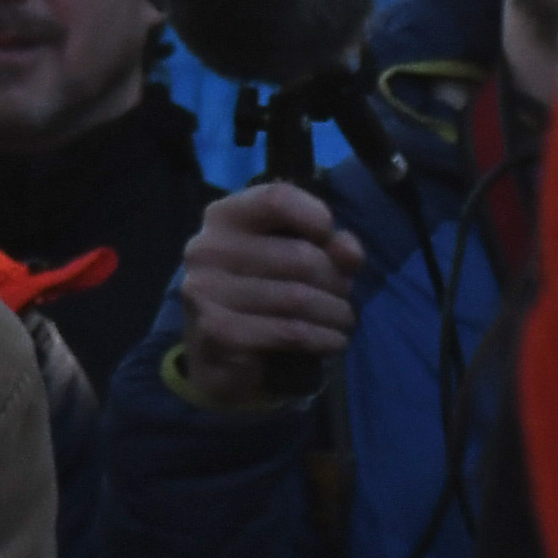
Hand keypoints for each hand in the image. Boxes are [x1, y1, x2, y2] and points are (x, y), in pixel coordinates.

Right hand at [169, 181, 364, 392]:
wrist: (217, 358)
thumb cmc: (258, 297)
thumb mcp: (291, 261)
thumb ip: (325, 247)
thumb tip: (350, 252)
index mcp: (223, 217)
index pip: (276, 199)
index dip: (315, 216)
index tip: (330, 241)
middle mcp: (207, 248)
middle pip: (299, 256)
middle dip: (336, 281)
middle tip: (344, 298)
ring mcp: (207, 290)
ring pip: (299, 298)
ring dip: (335, 314)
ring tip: (342, 322)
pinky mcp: (218, 331)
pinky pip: (290, 332)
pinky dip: (323, 339)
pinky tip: (333, 341)